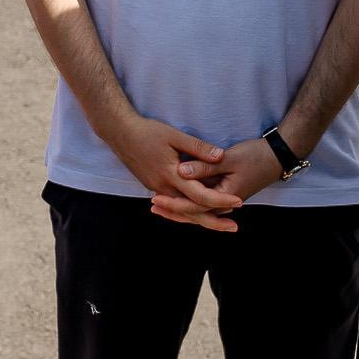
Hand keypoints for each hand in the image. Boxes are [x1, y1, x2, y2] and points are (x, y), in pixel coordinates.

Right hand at [102, 114, 241, 227]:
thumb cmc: (147, 132)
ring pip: (182, 211)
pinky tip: (198, 210)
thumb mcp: (175, 136)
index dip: (221, 200)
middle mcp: (163, 188)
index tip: (239, 202)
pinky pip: (174, 204)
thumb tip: (220, 156)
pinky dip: (188, 210)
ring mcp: (156, 189)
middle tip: (234, 227)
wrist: (120, 134)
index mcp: (171, 176)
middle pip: (191, 212)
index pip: (200, 195)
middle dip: (214, 221)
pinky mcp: (153, 186)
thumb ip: (198, 148)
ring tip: (221, 222)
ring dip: (201, 217)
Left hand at [156, 138, 285, 230]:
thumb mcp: (229, 158)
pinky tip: (176, 199)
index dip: (174, 203)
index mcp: (225, 198)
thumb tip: (181, 171)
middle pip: (195, 213)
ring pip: (199, 210)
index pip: (194, 206)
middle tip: (153, 206)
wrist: (276, 158)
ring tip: (158, 206)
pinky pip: (203, 204)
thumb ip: (205, 165)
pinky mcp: (224, 194)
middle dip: (173, 211)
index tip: (156, 198)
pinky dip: (189, 203)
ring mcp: (225, 201)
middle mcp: (225, 204)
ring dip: (179, 209)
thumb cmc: (255, 156)